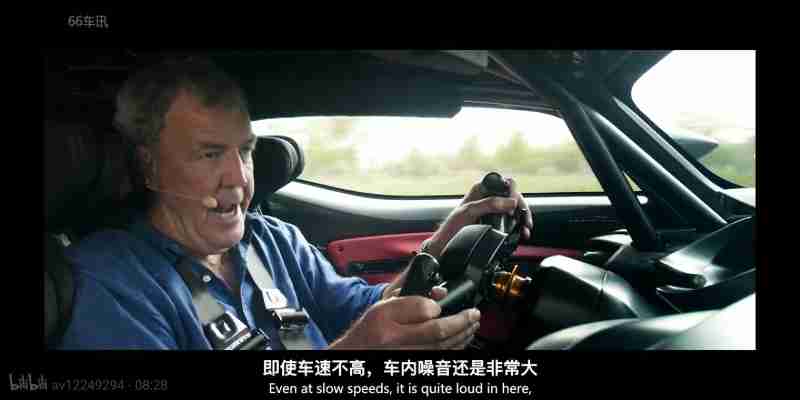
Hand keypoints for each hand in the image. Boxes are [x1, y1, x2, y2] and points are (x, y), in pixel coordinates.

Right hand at [329, 295, 479, 349]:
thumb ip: (409, 297)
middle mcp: (394, 339)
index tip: (441, 303)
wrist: (357, 353)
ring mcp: (405, 355)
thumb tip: (439, 294)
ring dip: (463, 335)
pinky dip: (455, 348)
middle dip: (462, 321)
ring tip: (473, 324)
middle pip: (438, 331)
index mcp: (385, 318)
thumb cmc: (370, 329)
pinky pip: (440, 357)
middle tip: (474, 313)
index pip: (420, 309)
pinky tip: (463, 340)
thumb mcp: (383, 305)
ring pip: (443, 347)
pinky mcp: (414, 364)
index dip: (437, 305)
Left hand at [424, 176, 533, 258]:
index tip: (514, 205)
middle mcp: (489, 197)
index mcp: (481, 189)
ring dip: (523, 218)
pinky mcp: (495, 222)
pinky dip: (519, 226)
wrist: (447, 244)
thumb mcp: (470, 211)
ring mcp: (493, 210)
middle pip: (514, 197)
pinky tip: (522, 233)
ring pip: (515, 209)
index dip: (513, 192)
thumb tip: (511, 202)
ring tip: (526, 228)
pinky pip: (512, 221)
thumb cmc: (453, 226)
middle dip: (522, 208)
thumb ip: (489, 204)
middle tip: (525, 220)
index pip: (505, 183)